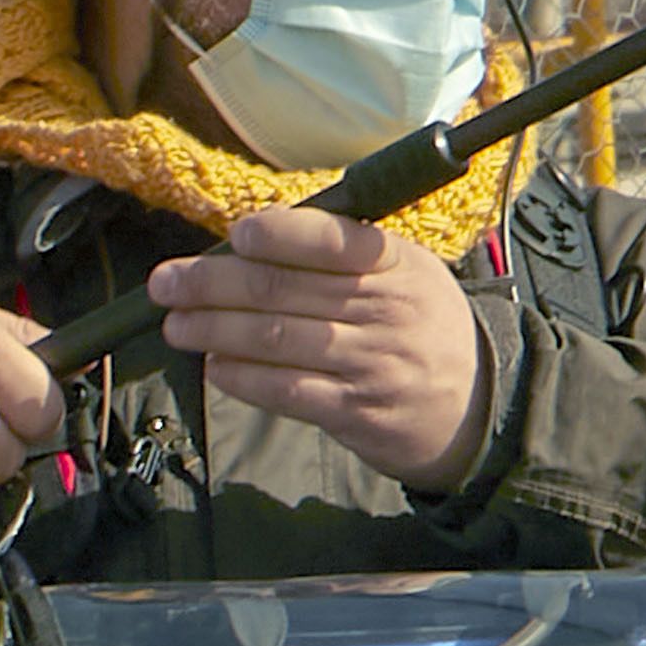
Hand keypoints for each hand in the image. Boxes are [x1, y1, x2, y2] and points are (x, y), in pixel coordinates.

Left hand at [154, 206, 488, 492]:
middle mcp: (384, 310)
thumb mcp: (406, 273)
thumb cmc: (423, 327)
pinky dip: (244, 378)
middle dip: (212, 284)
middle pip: (283, 289)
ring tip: (176, 325)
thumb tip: (257, 235)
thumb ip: (343, 252)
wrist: (479, 406)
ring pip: (275, 339)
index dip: (280, 234)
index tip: (236, 235)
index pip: (332, 239)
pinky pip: (286, 390)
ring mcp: (369, 363)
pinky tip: (216, 367)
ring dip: (214, 330)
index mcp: (395, 263)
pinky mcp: (355, 411)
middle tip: (166, 283)